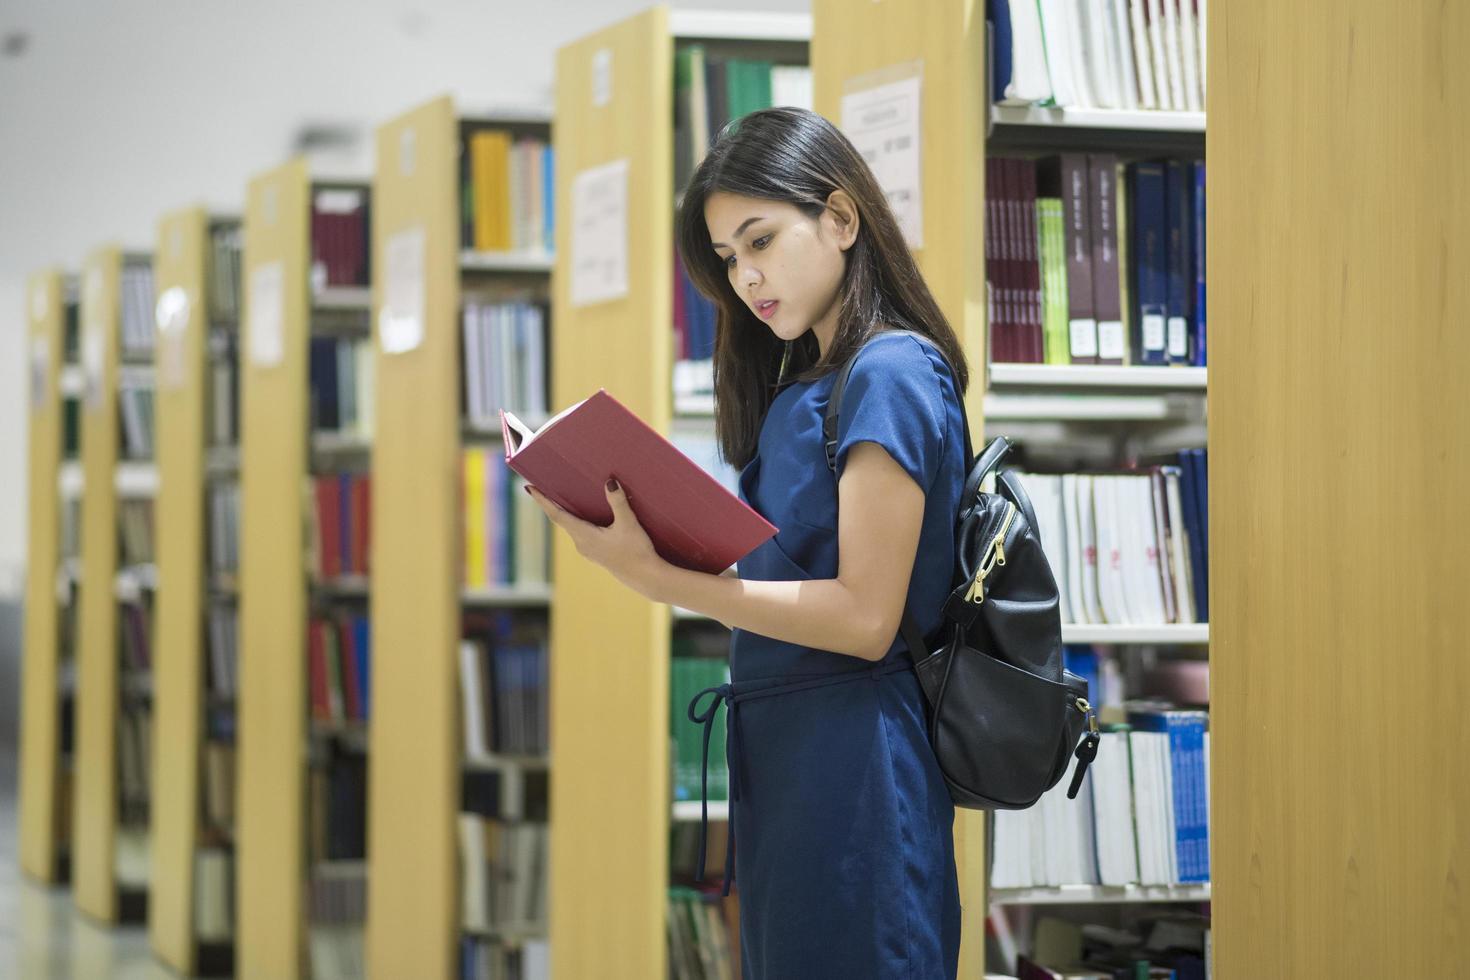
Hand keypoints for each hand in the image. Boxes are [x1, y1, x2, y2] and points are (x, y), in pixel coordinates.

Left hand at [527, 478, 668, 601]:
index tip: (529, 488)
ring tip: (559, 497)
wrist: (645, 576)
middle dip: (550, 503)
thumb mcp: (628, 524)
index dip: (543, 501)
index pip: (557, 515)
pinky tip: (582, 515)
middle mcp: (581, 543)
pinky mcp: (596, 552)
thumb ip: (618, 502)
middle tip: (541, 486)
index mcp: (584, 535)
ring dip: (563, 512)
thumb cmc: (636, 551)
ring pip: (571, 526)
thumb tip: (609, 482)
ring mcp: (587, 550)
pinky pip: (579, 532)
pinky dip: (575, 520)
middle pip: (560, 519)